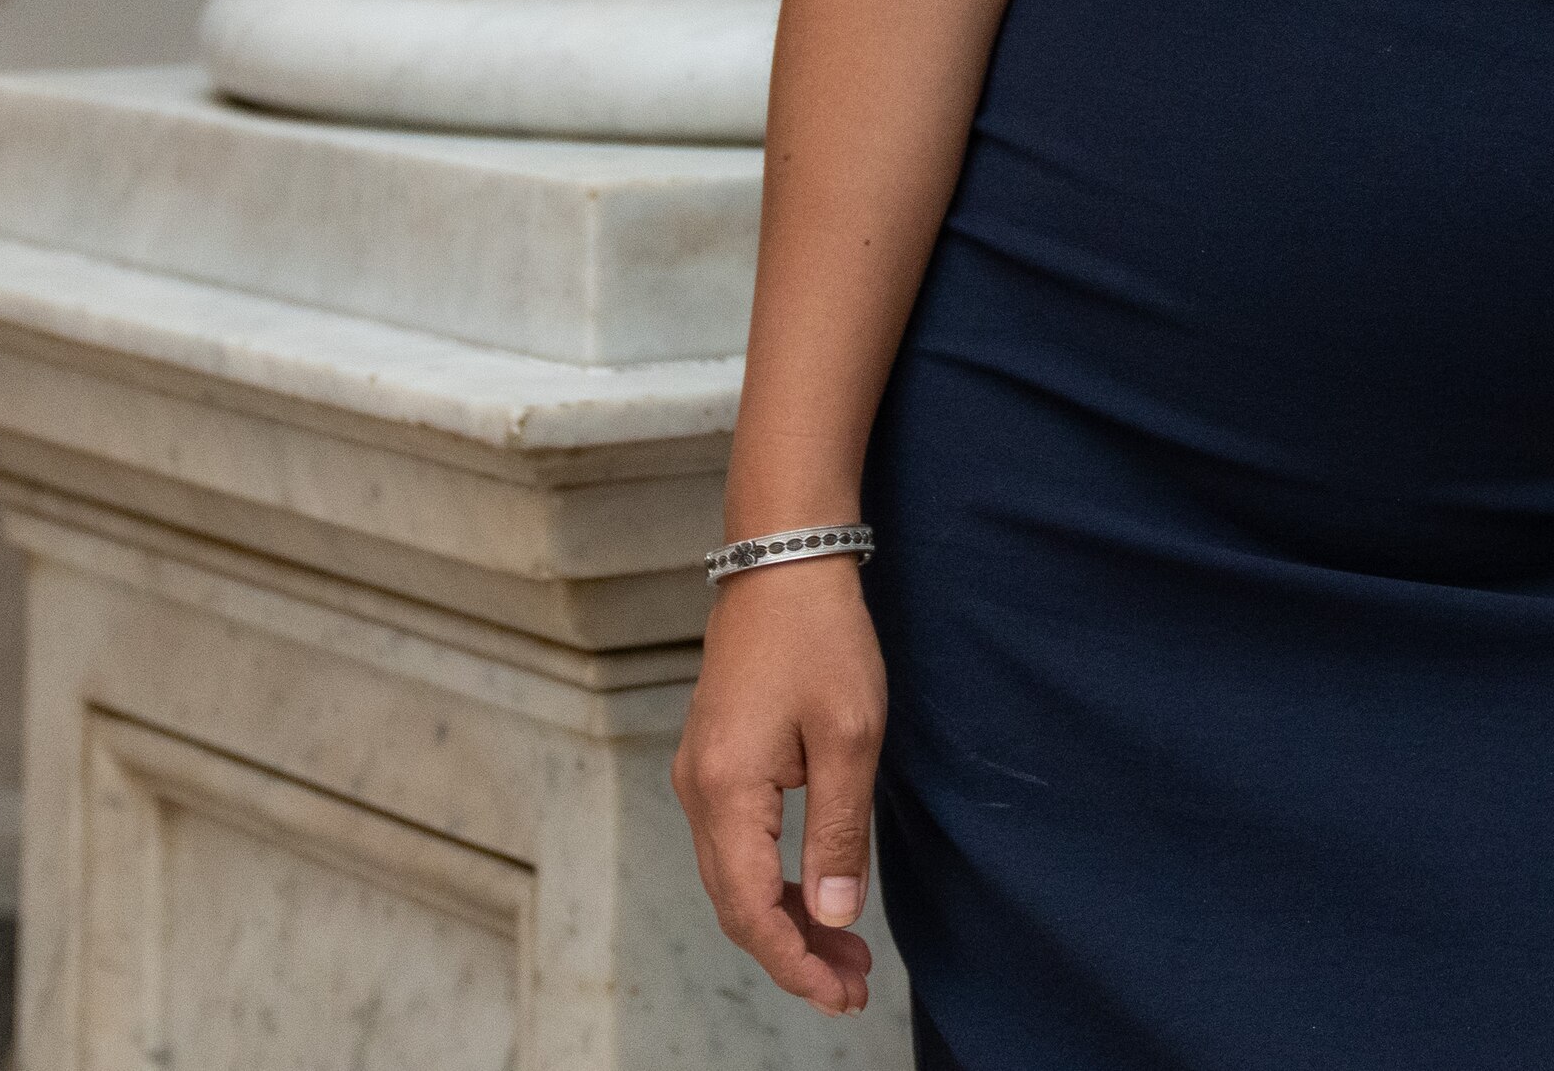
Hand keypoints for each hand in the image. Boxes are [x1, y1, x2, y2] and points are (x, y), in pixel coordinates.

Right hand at [668, 560, 887, 1011]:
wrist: (783, 560)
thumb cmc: (821, 639)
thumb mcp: (848, 738)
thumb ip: (838, 832)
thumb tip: (836, 914)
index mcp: (725, 793)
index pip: (752, 910)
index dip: (796, 962)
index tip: (843, 993)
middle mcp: (699, 792)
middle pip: (738, 904)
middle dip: (794, 953)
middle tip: (854, 985)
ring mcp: (701, 777)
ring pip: (735, 879)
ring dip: (787, 920)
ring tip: (846, 952)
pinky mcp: (715, 762)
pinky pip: (736, 846)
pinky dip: (775, 882)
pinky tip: (815, 893)